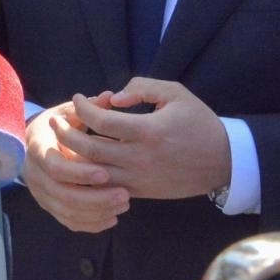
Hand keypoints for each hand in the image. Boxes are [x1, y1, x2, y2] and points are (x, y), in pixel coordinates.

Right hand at [23, 101, 129, 232]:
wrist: (34, 144)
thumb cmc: (57, 125)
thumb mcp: (67, 112)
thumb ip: (88, 108)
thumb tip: (110, 96)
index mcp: (38, 148)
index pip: (55, 168)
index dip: (80, 173)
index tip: (106, 173)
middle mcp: (35, 175)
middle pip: (63, 196)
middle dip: (95, 198)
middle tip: (125, 195)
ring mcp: (42, 194)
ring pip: (68, 213)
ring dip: (97, 212)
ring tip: (124, 203)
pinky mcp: (51, 207)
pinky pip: (70, 222)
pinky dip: (91, 224)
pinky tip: (113, 218)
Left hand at [55, 78, 230, 200]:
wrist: (224, 161)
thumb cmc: (198, 122)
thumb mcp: (175, 93)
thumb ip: (141, 87)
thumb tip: (111, 98)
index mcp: (147, 131)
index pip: (100, 120)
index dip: (82, 107)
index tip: (77, 98)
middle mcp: (139, 157)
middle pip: (89, 149)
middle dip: (66, 133)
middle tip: (56, 121)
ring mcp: (139, 179)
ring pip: (93, 173)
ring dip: (73, 158)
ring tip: (61, 142)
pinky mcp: (141, 192)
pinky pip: (106, 187)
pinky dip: (89, 176)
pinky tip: (80, 163)